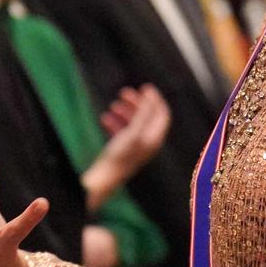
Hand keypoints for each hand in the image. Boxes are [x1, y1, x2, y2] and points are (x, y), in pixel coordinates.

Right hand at [82, 85, 170, 209]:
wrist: (103, 180)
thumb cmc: (120, 155)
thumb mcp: (133, 131)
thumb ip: (143, 113)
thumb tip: (150, 95)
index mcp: (154, 138)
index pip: (162, 114)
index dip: (155, 99)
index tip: (144, 87)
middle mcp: (147, 143)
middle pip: (147, 117)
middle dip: (137, 103)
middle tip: (124, 93)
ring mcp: (135, 147)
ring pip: (133, 123)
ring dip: (124, 112)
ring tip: (113, 105)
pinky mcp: (122, 151)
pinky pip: (121, 132)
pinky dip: (115, 122)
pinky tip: (104, 118)